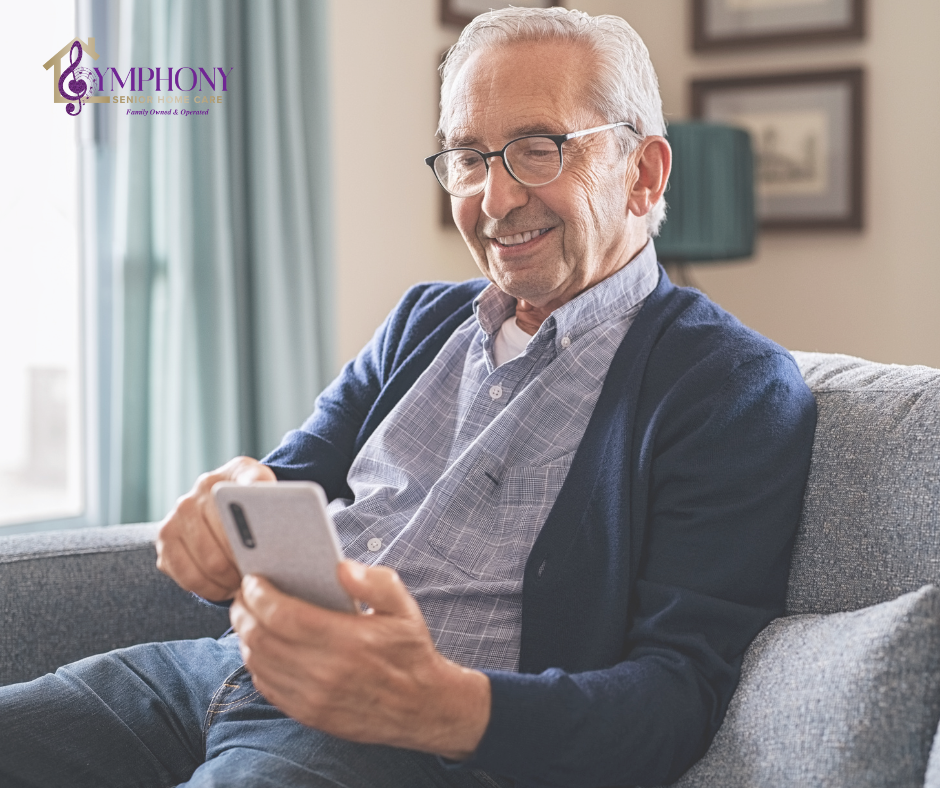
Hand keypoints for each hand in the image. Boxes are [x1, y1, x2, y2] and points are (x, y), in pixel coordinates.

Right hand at [156, 456, 275, 600]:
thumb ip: (269, 490)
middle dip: (243, 567)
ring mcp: (175, 519)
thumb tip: (272, 502)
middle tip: (259, 578)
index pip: (239, 508)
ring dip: (227, 581)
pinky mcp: (166, 543)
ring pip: (205, 565)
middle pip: (223, 543)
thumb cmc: (251, 501)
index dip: (252, 536)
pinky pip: (186, 576)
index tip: (265, 552)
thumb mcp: (266, 488)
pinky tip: (225, 589)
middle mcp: (193, 497)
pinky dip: (208, 589)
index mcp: (222, 480)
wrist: (225, 503)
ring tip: (244, 585)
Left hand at [229, 562, 490, 759]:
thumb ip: (374, 581)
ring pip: (258, 663)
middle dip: (244, 612)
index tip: (252, 579)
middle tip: (243, 594)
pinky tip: (261, 646)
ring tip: (248, 616)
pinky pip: (267, 687)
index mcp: (349, 641)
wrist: (423, 707)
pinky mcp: (310, 714)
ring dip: (245, 636)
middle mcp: (326, 672)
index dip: (259, 595)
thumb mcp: (403, 607)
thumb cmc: (410, 650)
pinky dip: (256, 663)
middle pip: (262, 638)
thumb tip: (339, 567)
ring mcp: (314, 698)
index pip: (284, 615)